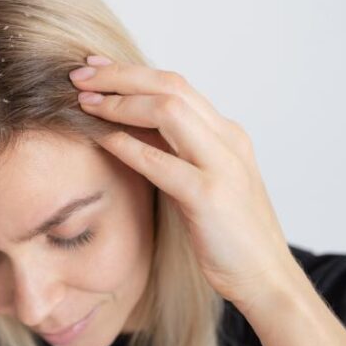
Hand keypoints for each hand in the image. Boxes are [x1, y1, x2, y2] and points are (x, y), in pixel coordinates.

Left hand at [69, 55, 300, 310]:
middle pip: (170, 86)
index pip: (176, 85)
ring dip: (119, 102)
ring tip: (83, 102)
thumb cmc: (229, 233)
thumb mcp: (203, 180)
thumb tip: (129, 130)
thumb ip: (176, 152)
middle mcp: (228, 139)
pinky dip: (126, 145)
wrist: (266, 276)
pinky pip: (160, 161)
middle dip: (120, 76)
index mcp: (227, 133)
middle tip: (80, 74)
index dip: (132, 73)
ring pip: (168, 111)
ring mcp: (222, 165)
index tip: (96, 69)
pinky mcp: (209, 196)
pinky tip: (100, 138)